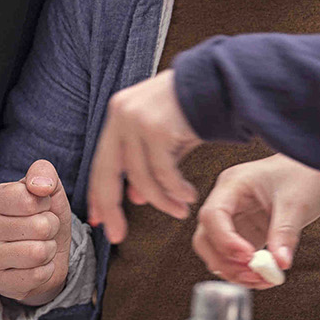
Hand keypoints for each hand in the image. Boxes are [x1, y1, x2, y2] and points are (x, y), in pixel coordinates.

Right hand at [0, 159, 73, 304]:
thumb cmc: (43, 217)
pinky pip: (37, 276)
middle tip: (42, 230)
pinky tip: (35, 265)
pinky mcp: (0, 282)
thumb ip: (43, 173)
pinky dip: (46, 270)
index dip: (45, 203)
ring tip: (40, 245)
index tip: (39, 206)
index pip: (29, 198)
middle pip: (40, 226)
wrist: (45, 254)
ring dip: (49, 249)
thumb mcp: (47, 189)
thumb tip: (40, 186)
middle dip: (51, 228)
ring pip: (39, 252)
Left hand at [84, 72, 203, 242]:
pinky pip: (163, 172)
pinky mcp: (157, 128)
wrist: (221, 83)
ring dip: (161, 201)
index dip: (98, 195)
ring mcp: (137, 120)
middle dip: (111, 208)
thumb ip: (147, 164)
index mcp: (119, 114)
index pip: (102, 162)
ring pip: (140, 177)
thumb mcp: (165, 137)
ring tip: (179, 211)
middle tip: (117, 236)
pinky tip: (189, 196)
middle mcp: (122, 114)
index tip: (98, 220)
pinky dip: (176, 190)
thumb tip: (134, 197)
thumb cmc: (196, 109)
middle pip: (107, 172)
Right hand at [192, 156, 319, 283]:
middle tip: (252, 275)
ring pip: (215, 251)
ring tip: (261, 280)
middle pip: (205, 237)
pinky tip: (263, 278)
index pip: (213, 215)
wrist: (315, 172)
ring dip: (233, 271)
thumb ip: (284, 233)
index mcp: (232, 185)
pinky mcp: (244, 233)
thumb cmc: (303, 174)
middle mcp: (226, 202)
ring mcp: (233, 219)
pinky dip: (244, 271)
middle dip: (225, 261)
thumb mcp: (296, 203)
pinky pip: (234, 258)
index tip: (249, 257)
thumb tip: (279, 263)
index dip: (225, 240)